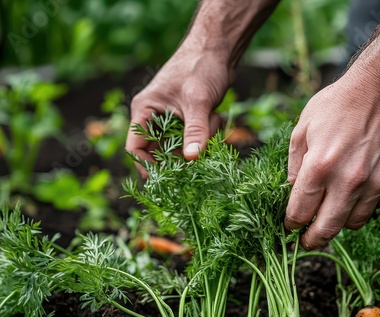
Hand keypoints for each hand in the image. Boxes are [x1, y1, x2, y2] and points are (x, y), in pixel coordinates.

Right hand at [126, 46, 233, 177]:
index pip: (135, 148)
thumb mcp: (197, 102)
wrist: (218, 49)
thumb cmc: (200, 67)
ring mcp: (171, 120)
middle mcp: (154, 118)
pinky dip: (208, 136)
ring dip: (200, 143)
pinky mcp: (187, 121)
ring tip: (213, 121)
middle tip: (200, 153)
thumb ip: (195, 132)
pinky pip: (194, 140)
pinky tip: (217, 117)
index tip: (165, 180)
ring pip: (181, 148)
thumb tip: (192, 159)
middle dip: (182, 155)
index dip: (146, 167)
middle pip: (160, 153)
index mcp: (144, 111)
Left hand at [285, 69, 379, 248]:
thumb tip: (292, 195)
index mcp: (319, 167)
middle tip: (308, 241)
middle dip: (313, 240)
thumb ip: (294, 167)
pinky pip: (376, 207)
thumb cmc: (338, 106)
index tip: (291, 226)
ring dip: (340, 221)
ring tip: (334, 208)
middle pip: (327, 230)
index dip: (291, 224)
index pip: (300, 213)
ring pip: (354, 223)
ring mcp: (375, 183)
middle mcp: (349, 180)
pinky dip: (364, 204)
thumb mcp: (302, 130)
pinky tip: (359, 188)